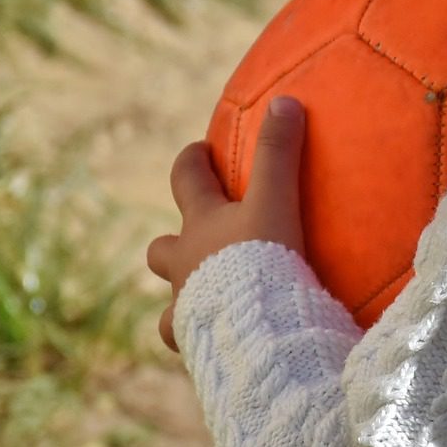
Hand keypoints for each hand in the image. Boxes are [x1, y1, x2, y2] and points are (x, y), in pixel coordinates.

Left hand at [146, 97, 306, 352]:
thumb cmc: (263, 260)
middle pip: (160, 248)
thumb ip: (280, 153)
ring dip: (182, 296)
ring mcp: (186, 307)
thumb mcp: (277, 200)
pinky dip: (198, 340)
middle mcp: (184, 265)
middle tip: (198, 238)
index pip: (185, 179)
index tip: (199, 151)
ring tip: (204, 302)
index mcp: (201, 225)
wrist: (254, 328)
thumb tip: (286, 101)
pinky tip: (216, 344)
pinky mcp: (198, 346)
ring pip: (168, 303)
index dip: (192, 161)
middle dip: (174, 241)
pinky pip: (188, 344)